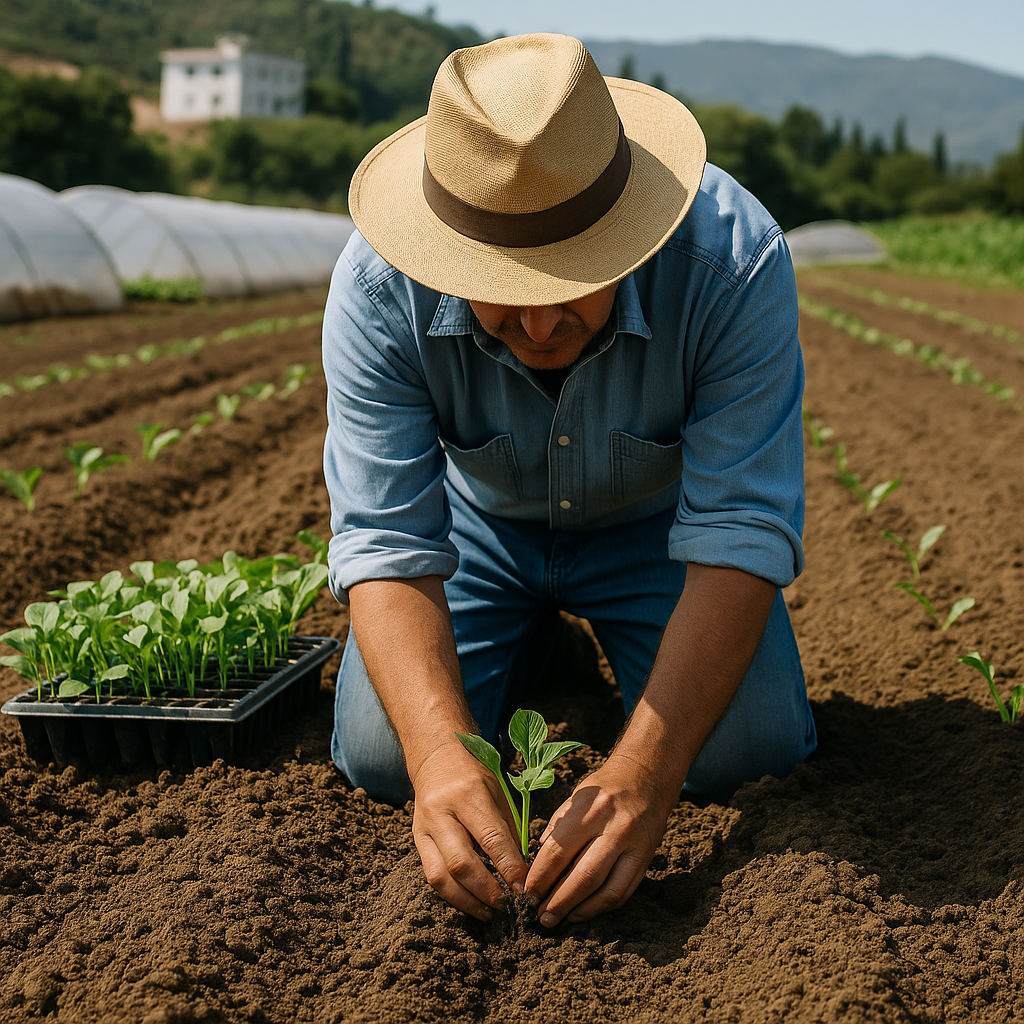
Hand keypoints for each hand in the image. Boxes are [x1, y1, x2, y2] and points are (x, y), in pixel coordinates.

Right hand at [410, 743, 527, 920]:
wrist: (436, 759)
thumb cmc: (476, 776)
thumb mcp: (499, 792)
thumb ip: (508, 830)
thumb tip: (521, 870)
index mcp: (469, 794)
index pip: (490, 838)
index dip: (508, 866)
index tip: (523, 887)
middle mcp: (442, 812)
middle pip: (461, 862)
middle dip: (486, 890)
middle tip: (506, 904)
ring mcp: (424, 827)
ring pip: (439, 876)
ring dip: (466, 901)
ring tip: (487, 912)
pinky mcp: (416, 840)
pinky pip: (431, 875)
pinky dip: (452, 894)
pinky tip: (470, 902)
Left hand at [523, 754, 673, 925]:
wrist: (647, 778)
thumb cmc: (604, 788)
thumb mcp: (576, 797)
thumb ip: (557, 828)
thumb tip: (537, 862)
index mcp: (591, 809)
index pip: (559, 851)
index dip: (540, 876)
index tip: (526, 893)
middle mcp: (615, 828)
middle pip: (583, 876)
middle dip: (558, 901)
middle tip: (540, 916)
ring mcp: (633, 846)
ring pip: (606, 890)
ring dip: (579, 910)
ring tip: (559, 919)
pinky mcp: (645, 860)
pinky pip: (623, 892)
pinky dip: (600, 907)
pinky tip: (582, 912)